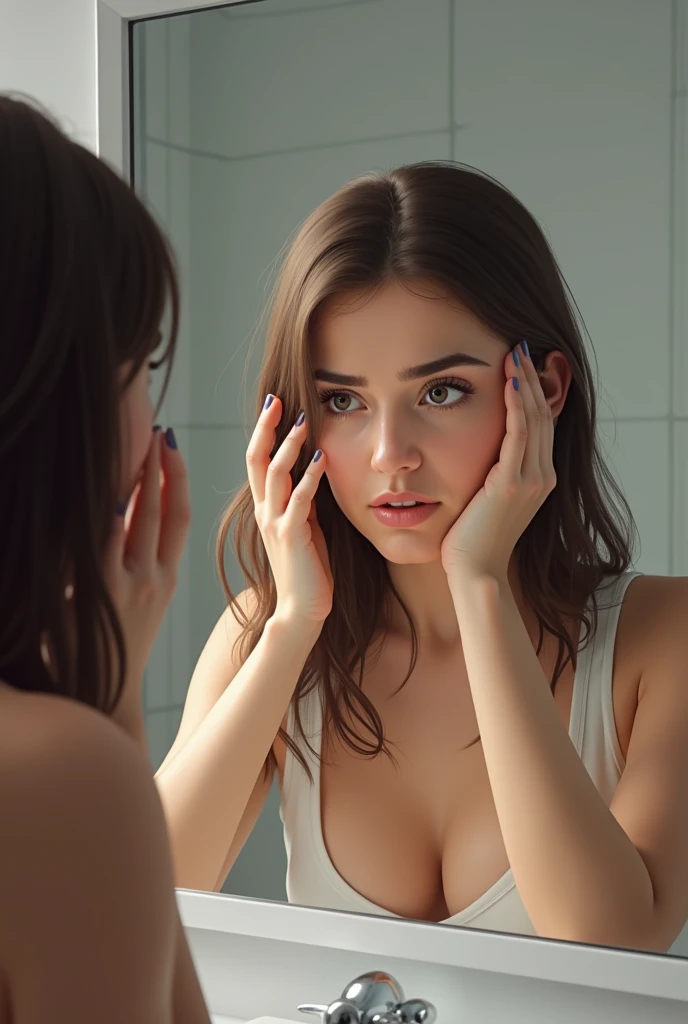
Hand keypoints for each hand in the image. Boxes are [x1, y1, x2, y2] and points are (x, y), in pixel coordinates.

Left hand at [103, 427, 190, 697]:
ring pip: (141, 520)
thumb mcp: (132, 609)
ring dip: (140, 480)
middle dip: (160, 468)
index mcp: (164, 581)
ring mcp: (133, 584)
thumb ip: (125, 568)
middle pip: (163, 511)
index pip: (178, 520)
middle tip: (157, 432)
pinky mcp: (107, 593)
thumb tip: (116, 524)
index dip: (178, 482)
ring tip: (138, 446)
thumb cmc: (109, 655)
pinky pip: (109, 543)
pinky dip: (111, 513)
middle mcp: (155, 578)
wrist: (104, 698)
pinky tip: (110, 487)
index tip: (172, 450)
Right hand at [246, 395, 332, 625]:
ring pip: (275, 475)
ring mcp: (275, 523)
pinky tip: (322, 458)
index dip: (263, 431)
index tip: (274, 404)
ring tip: (303, 421)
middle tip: (276, 400)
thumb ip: (303, 498)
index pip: (257, 461)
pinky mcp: (291, 536)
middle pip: (256, 460)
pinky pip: (299, 499)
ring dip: (289, 445)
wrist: (301, 610)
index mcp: (265, 508)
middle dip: (266, 428)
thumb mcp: (304, 525)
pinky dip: (310, 476)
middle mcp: (264, 511)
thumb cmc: (307, 569)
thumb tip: (313, 469)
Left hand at [440, 342, 555, 580]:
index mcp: (539, 480)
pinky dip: (516, 406)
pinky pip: (518, 434)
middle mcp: (541, 476)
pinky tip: (509, 382)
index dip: (534, 392)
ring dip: (525, 383)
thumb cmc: (471, 542)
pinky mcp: (512, 484)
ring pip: (534, 419)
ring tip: (514, 354)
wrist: (475, 573)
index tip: (520, 365)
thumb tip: (478, 456)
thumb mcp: (486, 501)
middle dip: (531, 378)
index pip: (540, 425)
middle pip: (542, 415)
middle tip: (519, 347)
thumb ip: (490, 475)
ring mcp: (531, 480)